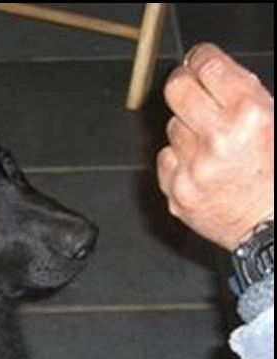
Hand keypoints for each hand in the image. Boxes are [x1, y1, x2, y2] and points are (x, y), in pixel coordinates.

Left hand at [157, 43, 273, 250]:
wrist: (272, 228)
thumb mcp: (276, 124)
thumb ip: (246, 97)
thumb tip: (213, 72)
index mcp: (249, 115)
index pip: (208, 67)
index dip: (200, 58)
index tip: (197, 60)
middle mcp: (218, 138)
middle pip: (177, 89)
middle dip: (183, 83)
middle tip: (190, 87)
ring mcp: (193, 167)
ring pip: (172, 127)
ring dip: (187, 130)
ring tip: (211, 145)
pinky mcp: (177, 190)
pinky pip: (165, 159)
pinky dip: (179, 160)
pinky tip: (200, 168)